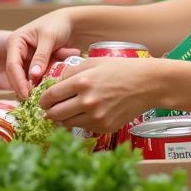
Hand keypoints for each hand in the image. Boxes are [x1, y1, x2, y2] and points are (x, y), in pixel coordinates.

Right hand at [5, 11, 75, 96]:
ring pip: (26, 78)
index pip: (12, 65)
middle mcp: (18, 51)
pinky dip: (42, 83)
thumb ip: (41, 56)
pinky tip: (48, 91)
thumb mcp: (49, 37)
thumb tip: (33, 76)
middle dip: (24, 87)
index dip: (18, 81)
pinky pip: (37, 77)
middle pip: (16, 74)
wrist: (71, 21)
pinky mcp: (37, 65)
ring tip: (42, 98)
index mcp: (16, 42)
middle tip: (33, 101)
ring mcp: (27, 59)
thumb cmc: (58, 24)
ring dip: (34, 87)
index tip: (26, 94)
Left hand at [39, 58, 164, 132]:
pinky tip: (85, 114)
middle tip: (50, 109)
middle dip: (49, 112)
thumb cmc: (121, 69)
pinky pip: (83, 128)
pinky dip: (80, 122)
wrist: (147, 84)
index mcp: (82, 82)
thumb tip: (55, 84)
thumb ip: (71, 72)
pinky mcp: (104, 127)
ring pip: (67, 124)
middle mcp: (87, 101)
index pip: (50, 96)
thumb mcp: (93, 62)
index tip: (43, 101)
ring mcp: (96, 116)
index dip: (43, 100)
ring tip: (66, 112)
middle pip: (55, 114)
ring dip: (63, 119)